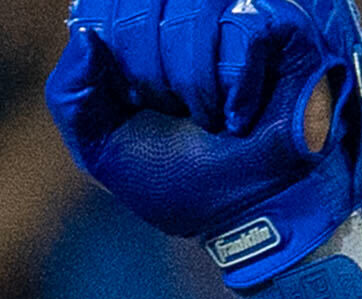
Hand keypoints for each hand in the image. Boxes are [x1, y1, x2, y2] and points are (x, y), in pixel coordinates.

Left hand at [47, 0, 361, 288]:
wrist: (248, 215)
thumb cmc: (181, 180)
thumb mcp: (104, 149)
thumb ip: (72, 96)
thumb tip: (84, 37)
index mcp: (141, 37)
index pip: (108, 8)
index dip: (112, 44)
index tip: (131, 97)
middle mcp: (189, 15)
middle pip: (145, 8)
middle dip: (153, 77)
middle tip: (178, 115)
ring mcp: (239, 13)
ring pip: (196, 11)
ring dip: (196, 83)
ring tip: (212, 118)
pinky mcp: (288, 25)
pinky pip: (247, 27)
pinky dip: (238, 82)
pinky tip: (241, 113)